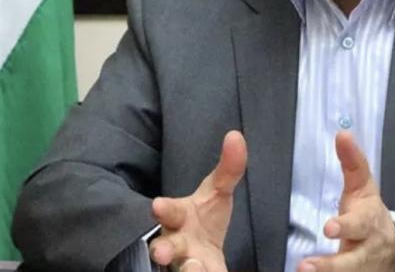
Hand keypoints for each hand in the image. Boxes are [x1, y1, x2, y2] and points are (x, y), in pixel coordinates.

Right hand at [149, 131, 246, 271]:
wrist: (203, 251)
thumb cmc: (204, 217)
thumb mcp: (218, 191)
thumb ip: (229, 168)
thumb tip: (235, 136)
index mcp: (179, 217)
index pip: (169, 212)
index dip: (164, 209)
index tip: (158, 205)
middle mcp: (176, 242)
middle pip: (165, 245)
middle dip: (162, 248)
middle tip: (160, 252)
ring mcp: (184, 263)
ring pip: (181, 269)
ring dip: (187, 270)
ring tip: (194, 268)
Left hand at [297, 131, 394, 271]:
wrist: (393, 251)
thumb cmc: (369, 213)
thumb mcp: (363, 187)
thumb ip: (352, 162)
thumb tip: (342, 132)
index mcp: (368, 222)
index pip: (358, 224)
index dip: (345, 227)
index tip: (329, 228)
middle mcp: (366, 250)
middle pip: (351, 261)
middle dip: (330, 266)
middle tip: (304, 266)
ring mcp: (360, 269)